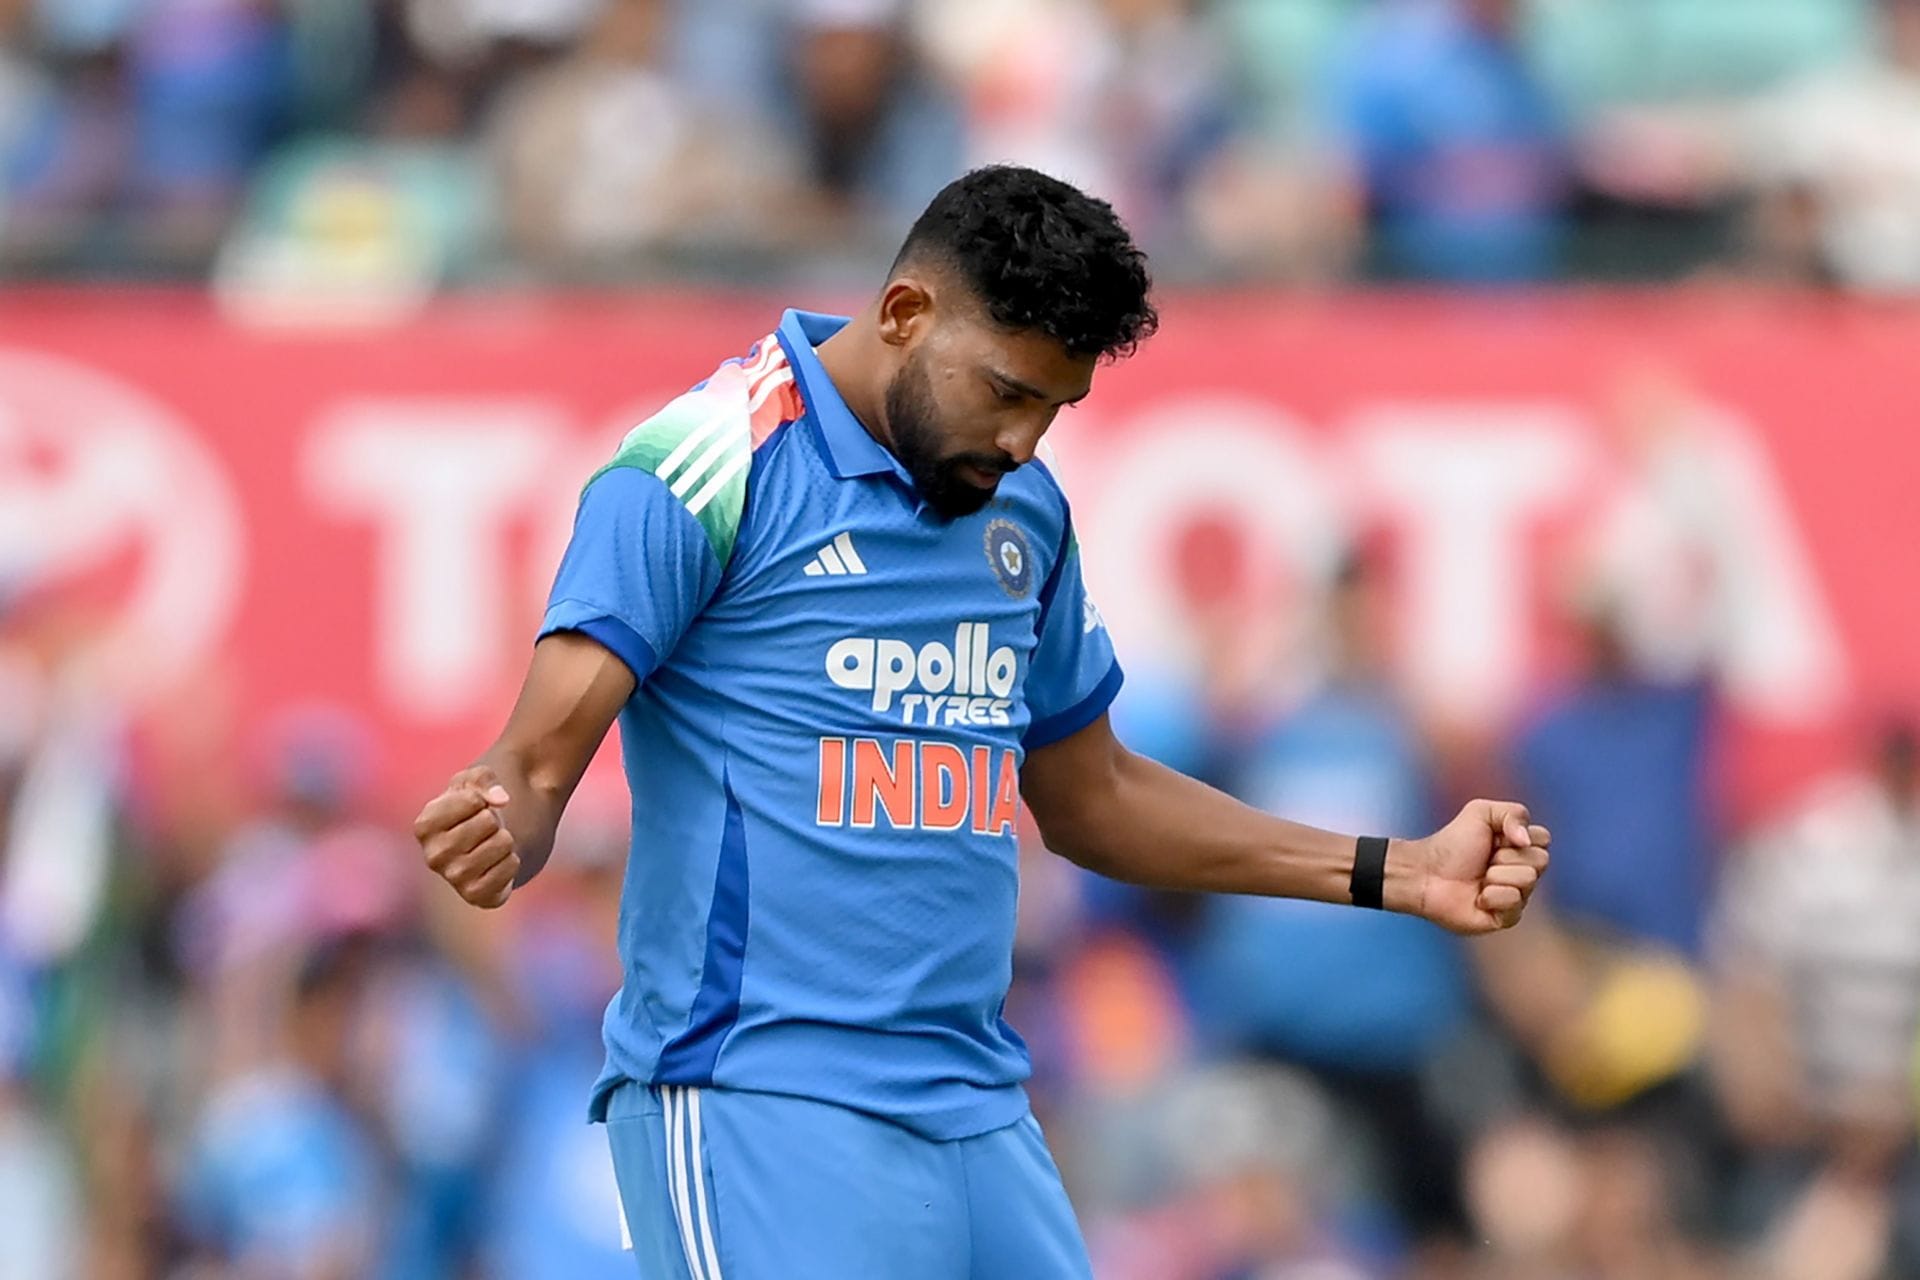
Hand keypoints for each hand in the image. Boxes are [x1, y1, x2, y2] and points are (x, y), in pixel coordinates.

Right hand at [414, 765, 518, 908]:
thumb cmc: (478, 806)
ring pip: (502, 844)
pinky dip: (513, 862)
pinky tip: (499, 863)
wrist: (494, 839)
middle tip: (486, 829)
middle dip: (496, 820)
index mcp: (424, 826)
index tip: (475, 807)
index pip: (472, 800)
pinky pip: (509, 871)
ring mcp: (454, 879)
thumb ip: (484, 779)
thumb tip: (501, 800)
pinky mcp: (477, 896)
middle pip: (488, 822)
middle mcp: (433, 856)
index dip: (483, 798)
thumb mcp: (477, 779)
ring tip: (493, 844)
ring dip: (506, 840)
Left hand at [1404, 799, 1549, 935]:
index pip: (1544, 839)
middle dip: (1507, 856)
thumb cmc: (1452, 844)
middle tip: (1485, 860)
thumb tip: (1528, 840)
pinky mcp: (1507, 917)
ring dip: (1497, 875)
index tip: (1496, 838)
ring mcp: (1517, 895)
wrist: (1426, 873)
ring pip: (1528, 880)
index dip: (1520, 835)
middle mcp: (1523, 872)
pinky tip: (1477, 898)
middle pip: (1541, 860)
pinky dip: (1492, 896)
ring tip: (1479, 878)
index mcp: (1520, 847)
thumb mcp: (1481, 812)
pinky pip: (1515, 902)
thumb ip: (1514, 814)